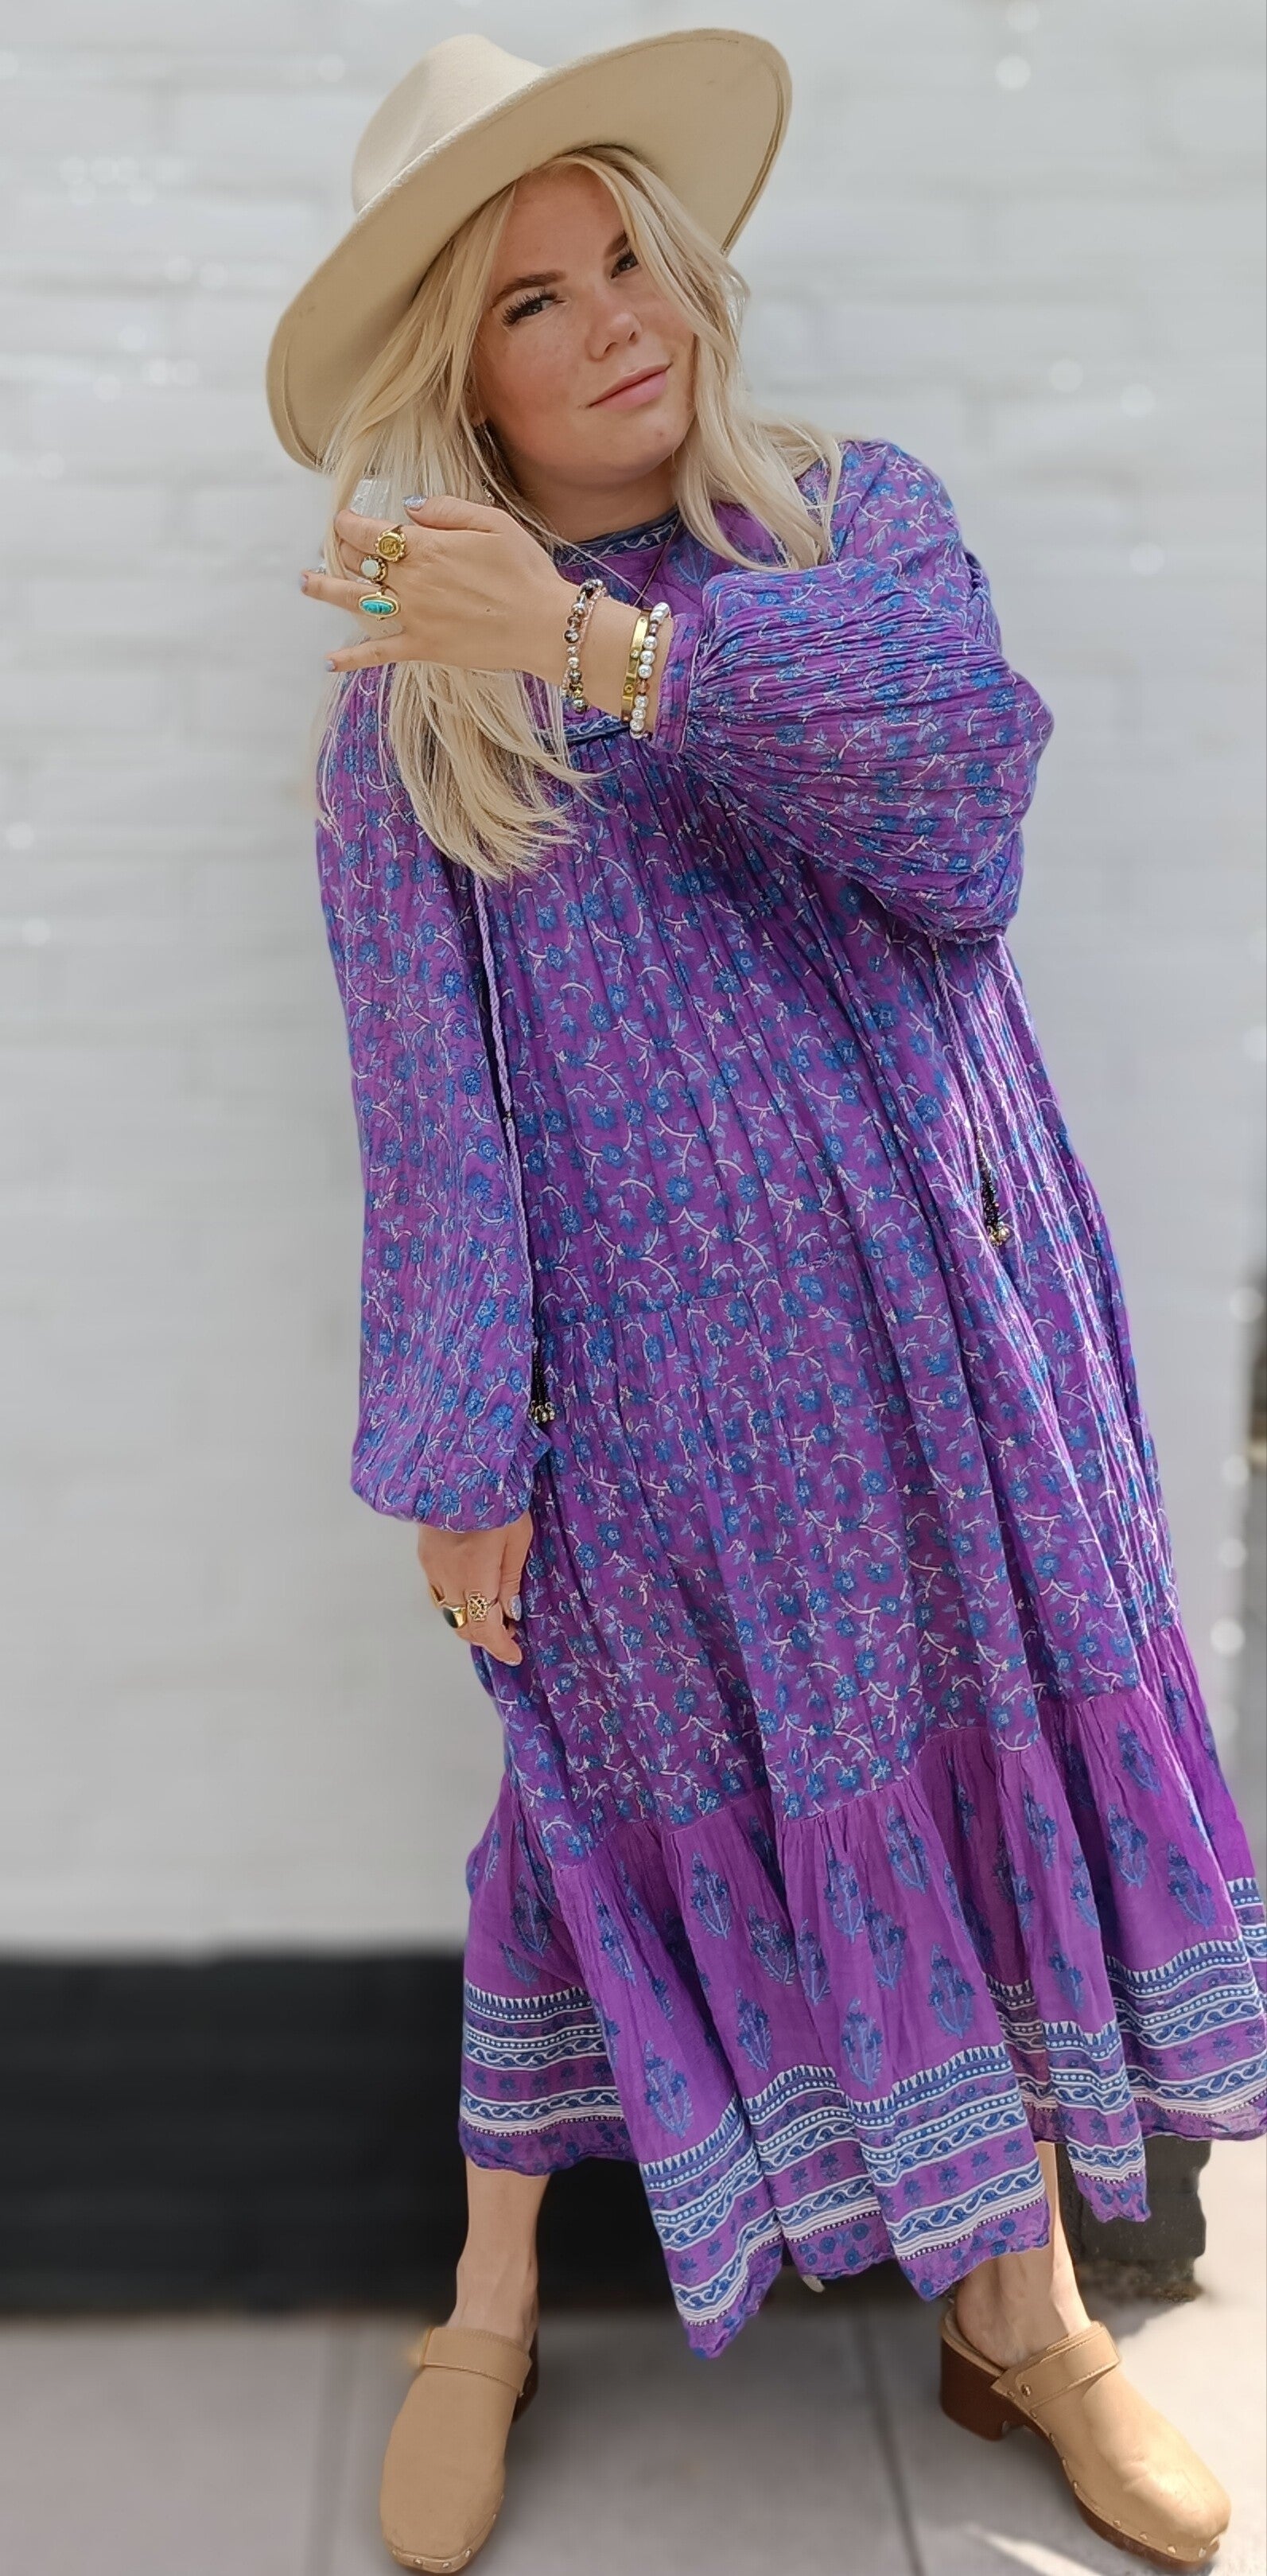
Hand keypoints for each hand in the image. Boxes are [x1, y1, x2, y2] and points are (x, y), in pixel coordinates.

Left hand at [301, 494, 576, 680]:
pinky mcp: (421, 647)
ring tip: (305, 582)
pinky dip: (350, 659)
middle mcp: (409, 581)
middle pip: (358, 562)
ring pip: (355, 601)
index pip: (371, 531)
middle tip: (333, 545)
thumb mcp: (492, 522)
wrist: (543, 626)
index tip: (343, 518)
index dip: (350, 522)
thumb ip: (446, 510)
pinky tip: (328, 662)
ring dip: (325, 589)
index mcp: (424, 547)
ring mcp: (412, 616)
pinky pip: (377, 653)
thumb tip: (408, 508)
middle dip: (340, 549)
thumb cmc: (524, 571)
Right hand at [417, 1508, 533, 1668]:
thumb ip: (511, 1578)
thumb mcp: (517, 1538)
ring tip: (493, 1611)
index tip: (515, 1654)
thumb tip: (511, 1613)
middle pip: (464, 1625)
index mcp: (475, 1575)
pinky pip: (439, 1593)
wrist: (458, 1469)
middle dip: (486, 1636)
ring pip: (449, 1612)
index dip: (500, 1646)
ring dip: (470, 1620)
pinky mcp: (424, 1557)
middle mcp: (448, 1578)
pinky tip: (472, 1592)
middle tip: (509, 1632)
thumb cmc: (497, 1500)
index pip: (484, 1627)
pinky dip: (456, 1602)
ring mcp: (432, 1568)